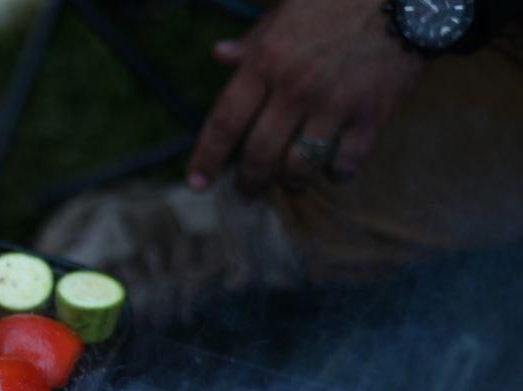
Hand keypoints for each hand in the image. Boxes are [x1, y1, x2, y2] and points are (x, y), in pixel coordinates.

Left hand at [187, 0, 425, 194]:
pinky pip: (346, 163)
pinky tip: (333, 169)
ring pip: (299, 167)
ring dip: (289, 183)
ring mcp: (335, 103)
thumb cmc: (339, 0)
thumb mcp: (287, 12)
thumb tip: (219, 56)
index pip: (225, 121)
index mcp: (267, 61)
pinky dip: (336, 174)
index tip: (196, 184)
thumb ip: (253, 42)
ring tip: (288, 183)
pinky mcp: (373, 113)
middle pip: (259, 155)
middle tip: (245, 194)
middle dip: (248, 183)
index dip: (206, 158)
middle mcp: (296, 87)